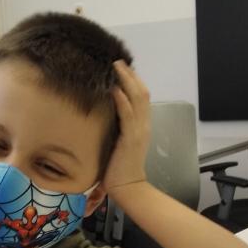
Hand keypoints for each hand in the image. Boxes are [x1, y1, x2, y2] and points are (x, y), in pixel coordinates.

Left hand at [103, 61, 150, 191]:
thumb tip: (104, 114)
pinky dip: (121, 98)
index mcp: (142, 125)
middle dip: (130, 74)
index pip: (141, 97)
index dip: (133, 80)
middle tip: (117, 60)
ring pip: (137, 98)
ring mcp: (139, 130)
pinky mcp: (131, 137)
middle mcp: (143, 124)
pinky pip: (127, 113)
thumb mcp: (120, 142)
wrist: (128, 187)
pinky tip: (112, 88)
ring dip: (126, 80)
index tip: (121, 68)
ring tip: (115, 66)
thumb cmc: (120, 168)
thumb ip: (117, 128)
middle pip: (142, 92)